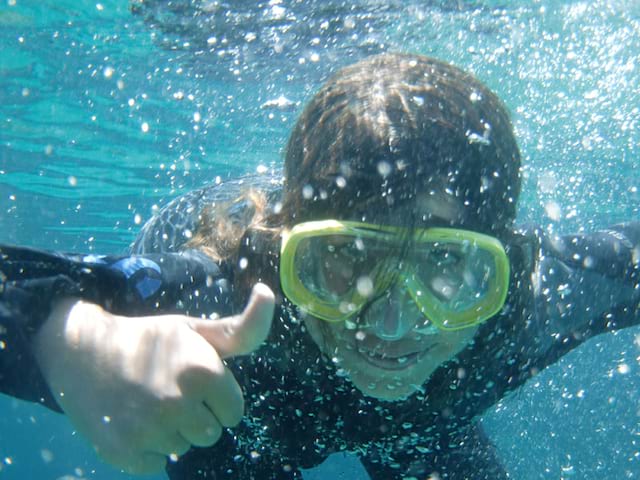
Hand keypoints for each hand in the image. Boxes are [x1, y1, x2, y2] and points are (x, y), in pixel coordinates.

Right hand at [32, 283, 274, 473]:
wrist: (81, 351)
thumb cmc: (149, 340)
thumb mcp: (195, 330)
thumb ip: (242, 327)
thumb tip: (268, 292)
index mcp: (203, 372)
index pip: (234, 412)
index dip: (216, 397)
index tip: (193, 380)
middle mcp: (178, 403)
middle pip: (210, 433)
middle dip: (196, 414)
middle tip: (167, 389)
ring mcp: (149, 431)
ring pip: (183, 448)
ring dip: (171, 431)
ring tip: (147, 402)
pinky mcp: (125, 453)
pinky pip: (157, 464)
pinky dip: (146, 448)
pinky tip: (131, 419)